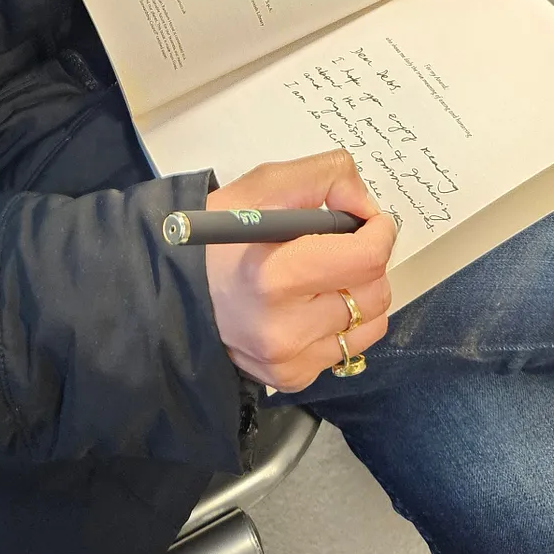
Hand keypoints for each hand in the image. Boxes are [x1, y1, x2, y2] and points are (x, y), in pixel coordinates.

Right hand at [204, 150, 396, 392]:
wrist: (175, 291)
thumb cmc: (220, 236)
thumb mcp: (262, 186)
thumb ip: (324, 176)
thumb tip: (366, 205)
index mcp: (273, 275)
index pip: (366, 259)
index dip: (379, 233)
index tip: (370, 223)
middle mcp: (282, 327)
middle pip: (374, 293)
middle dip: (367, 264)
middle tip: (340, 249)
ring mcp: (287, 359)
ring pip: (371, 324)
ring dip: (360, 296)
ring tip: (323, 280)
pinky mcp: (290, 377)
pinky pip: (349, 349)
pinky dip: (342, 325)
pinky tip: (309, 309)